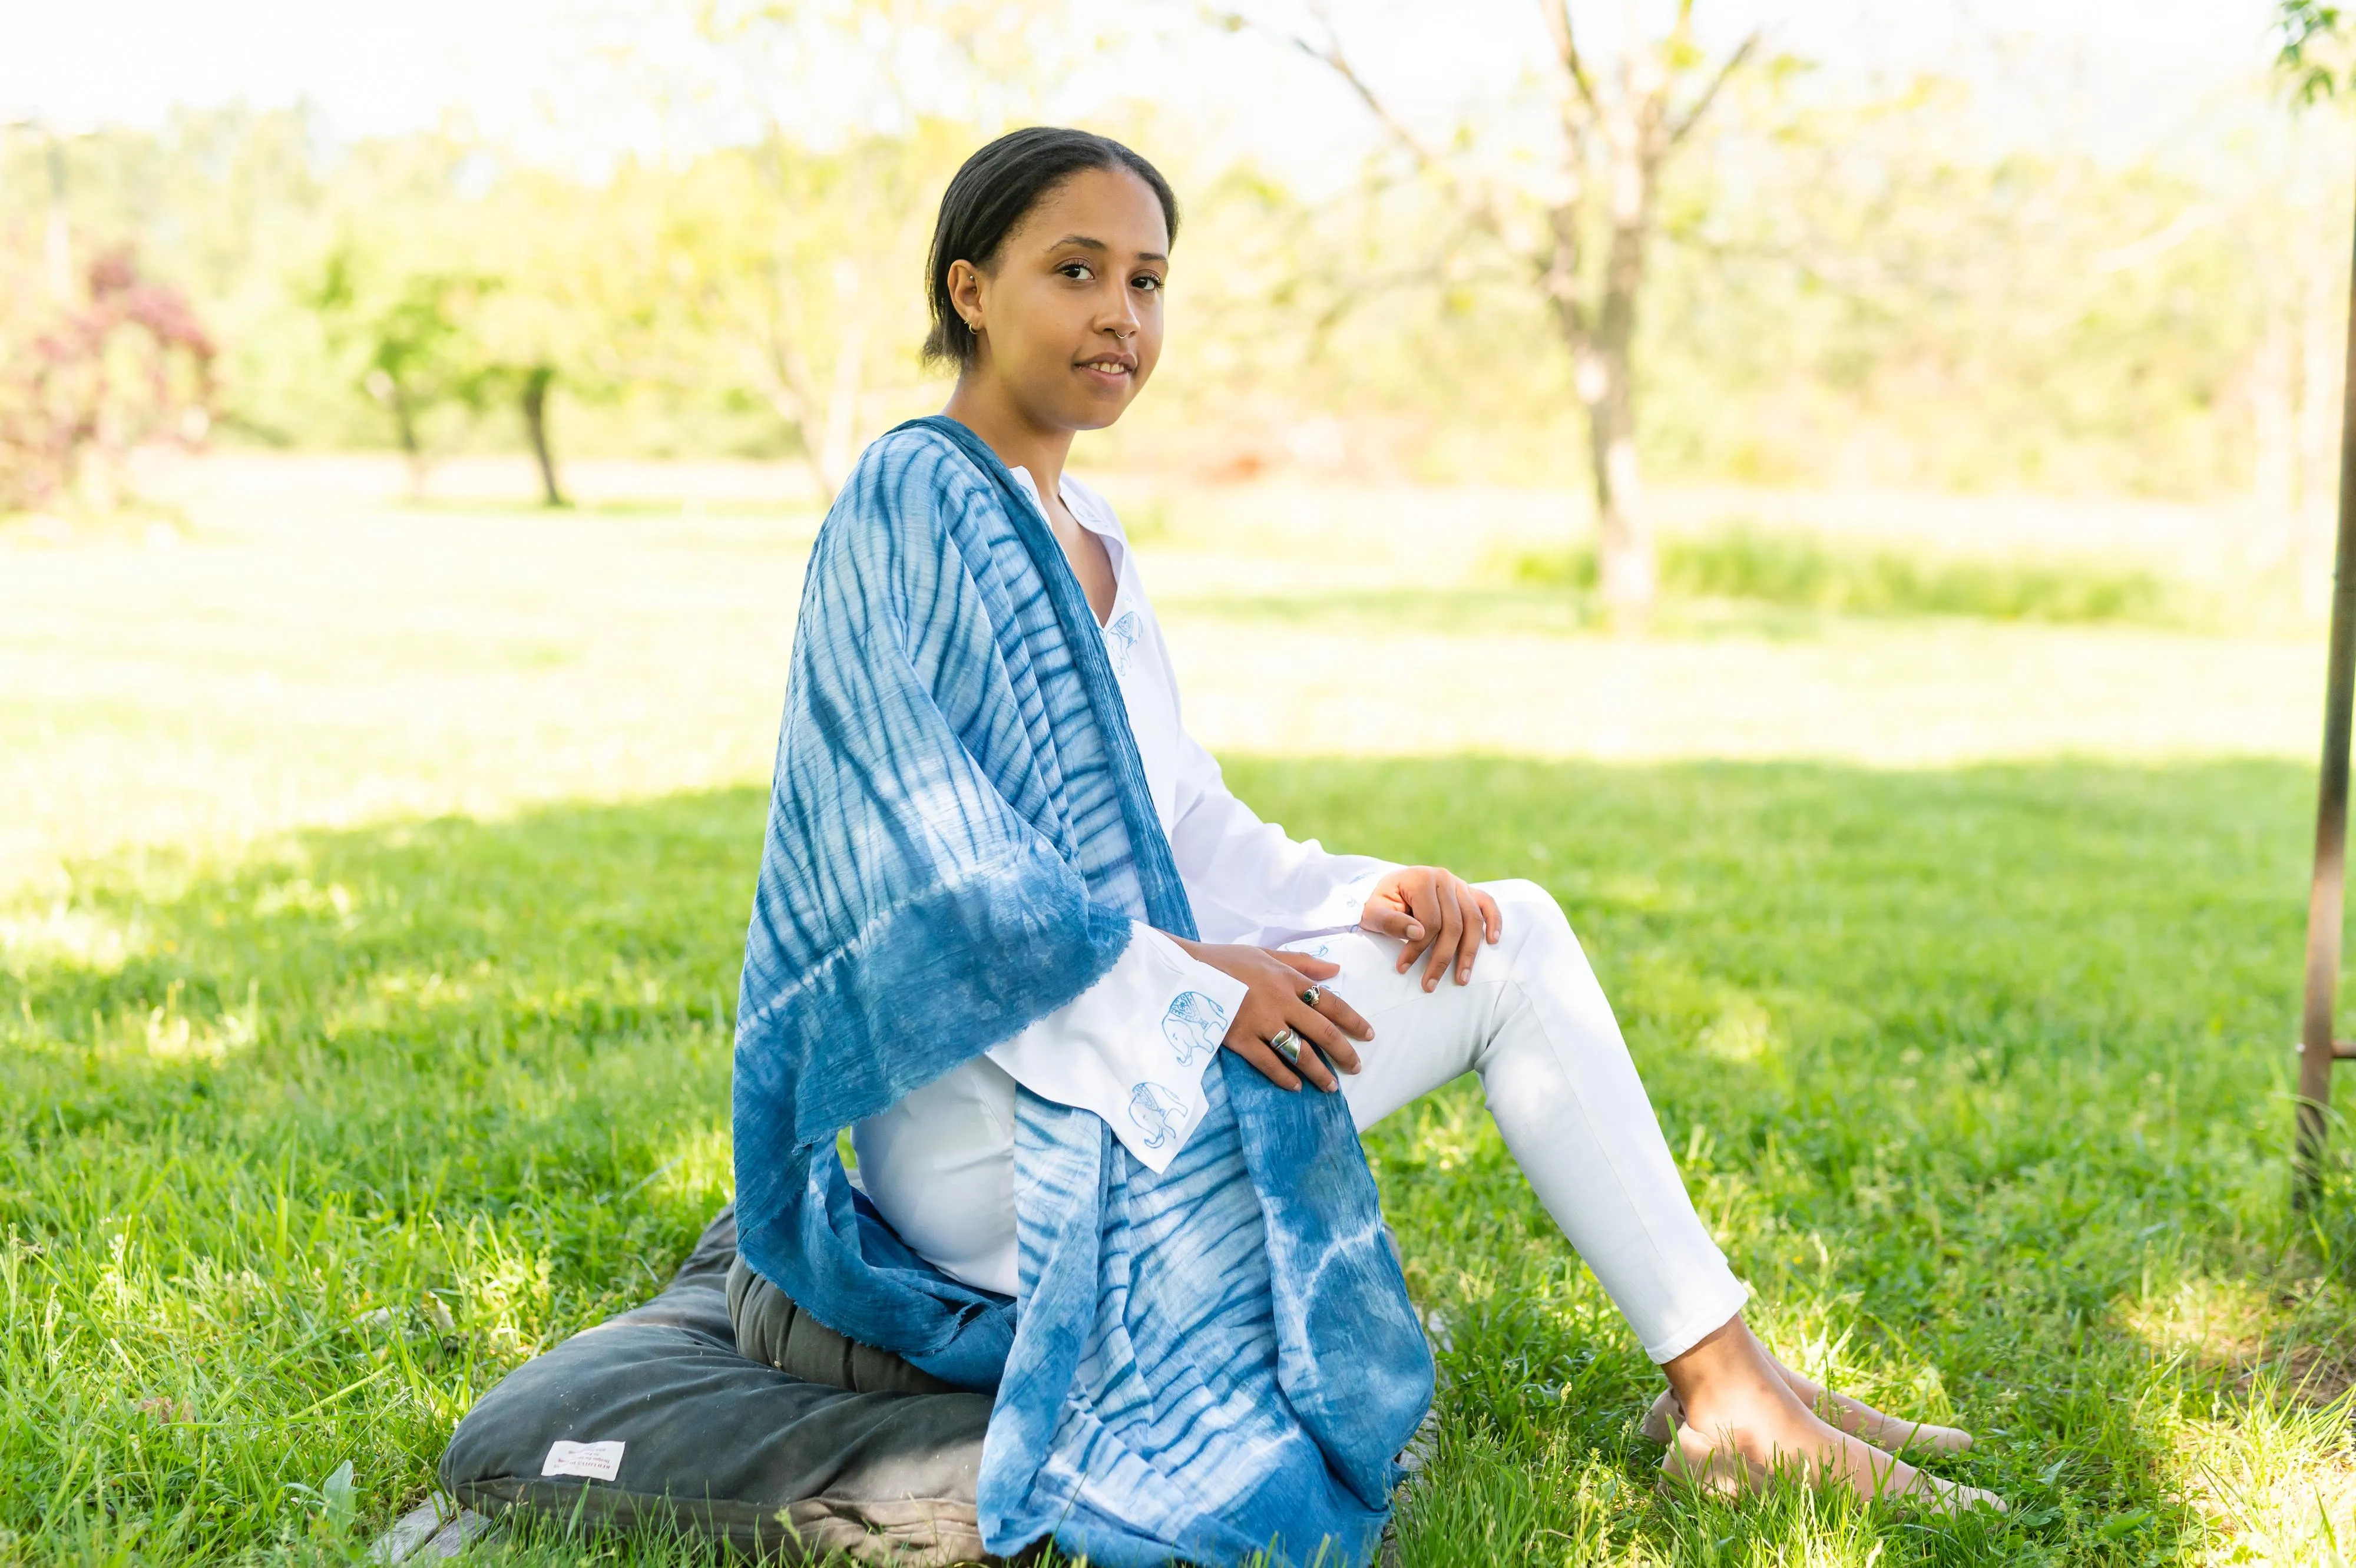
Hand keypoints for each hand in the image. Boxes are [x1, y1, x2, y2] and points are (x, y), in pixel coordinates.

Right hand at [1171, 940, 1373, 1092]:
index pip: (1332, 1002)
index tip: (1369, 1035)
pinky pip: (1269, 1063)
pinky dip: (1284, 1077)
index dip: (1353, 1020)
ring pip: (1299, 1052)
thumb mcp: (1267, 953)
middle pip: (1323, 1032)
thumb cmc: (1227, 960)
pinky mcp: (1240, 1040)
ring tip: (1331, 1086)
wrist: (1187, 971)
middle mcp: (1281, 1002)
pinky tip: (1296, 1087)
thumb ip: (1302, 963)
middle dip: (1344, 1052)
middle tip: (1356, 1067)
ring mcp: (1261, 1023)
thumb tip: (1335, 968)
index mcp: (1289, 979)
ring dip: (1319, 1072)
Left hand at [1360, 867, 1501, 990]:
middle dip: (1442, 959)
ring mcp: (1459, 884)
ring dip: (1469, 953)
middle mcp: (1443, 878)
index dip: (1417, 948)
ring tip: (1461, 979)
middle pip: (1453, 924)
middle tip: (1429, 985)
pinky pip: (1487, 904)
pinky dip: (1494, 921)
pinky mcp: (1468, 891)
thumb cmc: (1383, 902)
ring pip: (1473, 920)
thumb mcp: (1374, 911)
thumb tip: (1418, 933)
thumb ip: (1390, 921)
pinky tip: (1493, 941)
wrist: (1392, 886)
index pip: (1429, 921)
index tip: (1403, 968)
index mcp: (1420, 879)